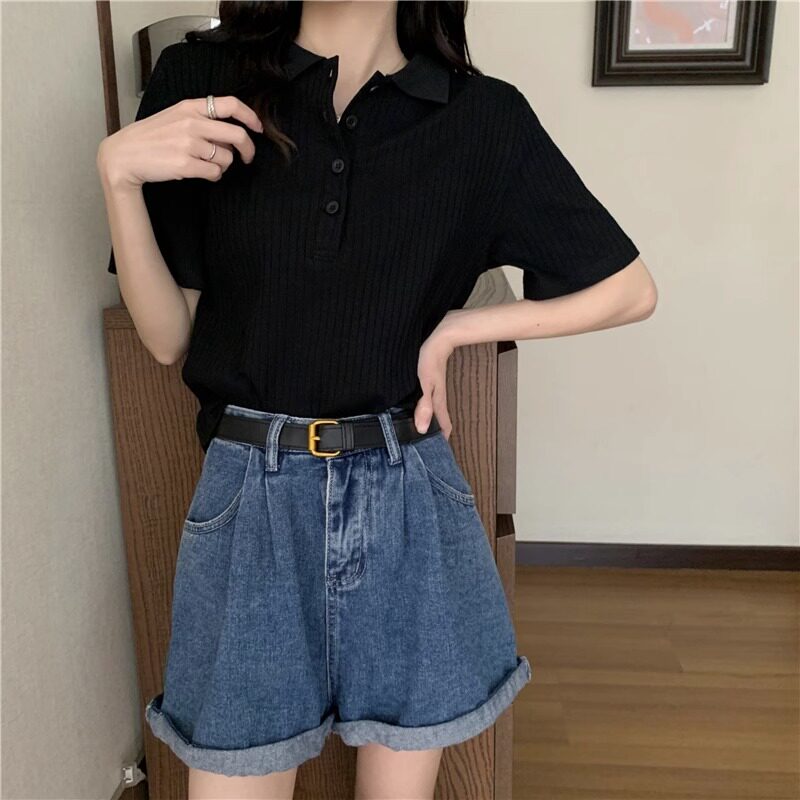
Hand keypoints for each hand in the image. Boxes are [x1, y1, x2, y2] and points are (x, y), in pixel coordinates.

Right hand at [97, 96, 263, 190]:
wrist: (125, 155)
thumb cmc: (151, 138)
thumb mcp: (175, 116)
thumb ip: (201, 119)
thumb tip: (231, 134)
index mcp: (190, 107)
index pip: (231, 105)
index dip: (250, 117)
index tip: (258, 128)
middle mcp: (192, 123)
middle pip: (237, 136)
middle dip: (248, 150)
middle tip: (247, 158)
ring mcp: (189, 144)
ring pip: (227, 159)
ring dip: (223, 166)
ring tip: (207, 165)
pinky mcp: (185, 165)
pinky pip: (215, 174)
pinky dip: (213, 176)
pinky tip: (201, 173)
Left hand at [414, 323, 456, 439]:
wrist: (437, 336)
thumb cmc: (430, 359)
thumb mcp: (425, 383)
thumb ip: (424, 405)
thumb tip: (423, 429)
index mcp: (437, 403)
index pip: (444, 428)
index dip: (441, 442)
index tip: (436, 456)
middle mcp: (436, 399)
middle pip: (438, 422)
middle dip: (433, 436)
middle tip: (422, 450)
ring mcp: (433, 391)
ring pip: (431, 412)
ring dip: (426, 423)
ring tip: (416, 435)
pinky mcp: (427, 383)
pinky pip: (425, 402)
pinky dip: (421, 411)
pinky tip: (412, 411)